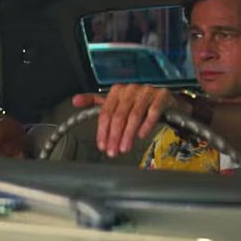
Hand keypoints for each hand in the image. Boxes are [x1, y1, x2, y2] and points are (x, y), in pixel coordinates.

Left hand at [73, 84, 188, 157]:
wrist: (165, 100)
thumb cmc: (138, 103)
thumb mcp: (116, 102)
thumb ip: (95, 102)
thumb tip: (74, 101)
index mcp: (117, 90)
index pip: (105, 112)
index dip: (102, 131)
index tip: (102, 146)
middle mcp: (130, 89)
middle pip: (118, 116)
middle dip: (114, 136)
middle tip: (113, 151)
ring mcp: (147, 91)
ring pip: (134, 115)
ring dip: (128, 134)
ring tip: (125, 148)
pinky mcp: (162, 96)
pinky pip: (153, 112)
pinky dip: (146, 125)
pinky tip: (141, 135)